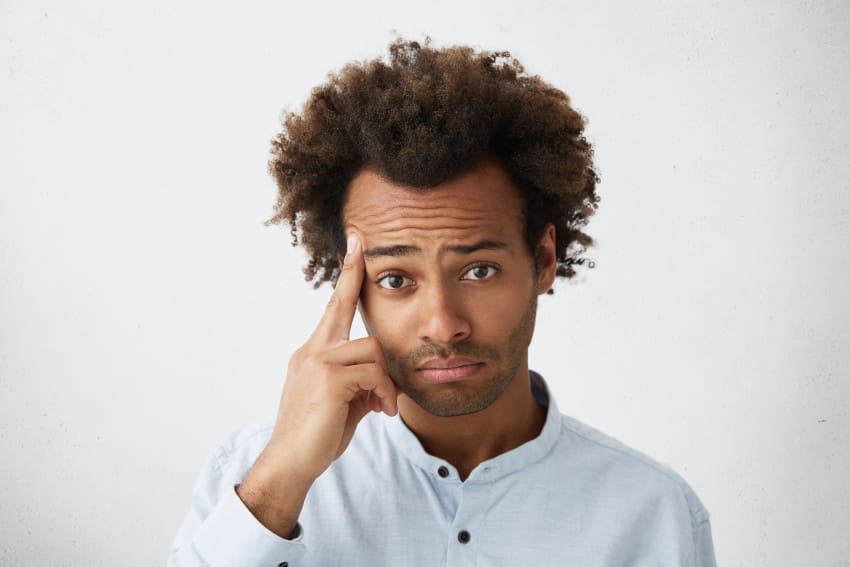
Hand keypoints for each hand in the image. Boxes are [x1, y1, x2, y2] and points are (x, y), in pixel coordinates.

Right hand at [237, 235, 397, 536]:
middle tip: (358, 241)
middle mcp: (311, 350)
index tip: (353, 245)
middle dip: (352, 275)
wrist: (290, 463)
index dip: (345, 276)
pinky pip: (373, 372)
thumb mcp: (343, 403)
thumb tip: (385, 382)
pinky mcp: (328, 377)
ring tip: (384, 406)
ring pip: (371, 348)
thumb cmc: (316, 435)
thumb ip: (361, 383)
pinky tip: (380, 412)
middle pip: (342, 306)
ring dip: (385, 379)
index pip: (332, 308)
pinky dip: (383, 393)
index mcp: (312, 353)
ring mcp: (316, 361)